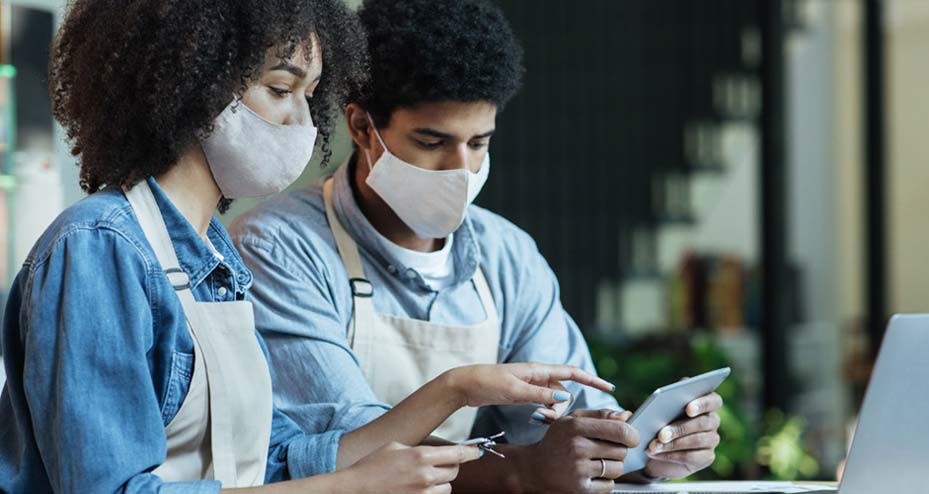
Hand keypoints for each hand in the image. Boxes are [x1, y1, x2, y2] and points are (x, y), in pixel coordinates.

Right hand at [343, 442, 481, 493]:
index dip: (470, 452)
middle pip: (454, 471)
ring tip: (424, 478)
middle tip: (440, 464)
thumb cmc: (372, 466)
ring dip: (441, 483)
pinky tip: (419, 488)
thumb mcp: (396, 447)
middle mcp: (425, 476)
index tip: (476, 451)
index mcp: (421, 456)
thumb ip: (419, 449)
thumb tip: (437, 451)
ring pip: (447, 488)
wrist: (355, 489)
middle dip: (450, 466)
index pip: (458, 454)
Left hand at [444, 362, 614, 408]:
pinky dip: (546, 411)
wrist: (466, 385)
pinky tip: (537, 416)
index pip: (571, 372)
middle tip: (546, 417)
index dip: (592, 379)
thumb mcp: (514, 390)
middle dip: (562, 406)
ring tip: (538, 417)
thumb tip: (563, 398)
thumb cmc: (487, 383)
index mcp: (537, 369)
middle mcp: (537, 375)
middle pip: (564, 390)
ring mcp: (531, 384)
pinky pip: (544, 402)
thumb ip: (538, 394)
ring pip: (554, 399)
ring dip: (552, 411)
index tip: (609, 387)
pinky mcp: (524, 393)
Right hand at [517, 409, 638, 493]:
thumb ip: (600, 415)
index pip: (620, 430)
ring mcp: (578, 470)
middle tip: (604, 450)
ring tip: (596, 462)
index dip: (632, 434)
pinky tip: (591, 474)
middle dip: (618, 450)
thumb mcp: (572, 421)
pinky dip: (605, 481)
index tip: (631, 437)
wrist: (534, 469)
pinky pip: (609, 485)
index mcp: (576, 426)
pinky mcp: (580, 489)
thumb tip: (627, 416)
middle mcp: (577, 447)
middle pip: (621, 450)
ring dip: (612, 466)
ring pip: (618, 468)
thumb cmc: (557, 442)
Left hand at [642, 392, 722, 478]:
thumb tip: (657, 412)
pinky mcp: (706, 456)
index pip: (713, 401)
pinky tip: (657, 453)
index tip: (688, 409)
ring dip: (672, 444)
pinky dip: (672, 455)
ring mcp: (712, 439)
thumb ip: (663, 407)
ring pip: (697, 440)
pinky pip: (692, 456)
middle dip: (679, 429)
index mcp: (705, 402)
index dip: (702, 404)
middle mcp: (712, 420)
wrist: (657, 446)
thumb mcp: (659, 412)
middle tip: (661, 435)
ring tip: (654, 446)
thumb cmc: (659, 421)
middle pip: (702, 422)